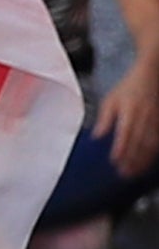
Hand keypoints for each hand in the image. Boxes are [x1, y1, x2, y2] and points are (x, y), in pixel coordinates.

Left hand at [106, 61, 158, 180]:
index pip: (125, 133)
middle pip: (138, 142)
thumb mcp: (111, 99)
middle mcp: (145, 117)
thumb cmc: (129, 87)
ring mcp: (156, 120)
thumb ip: (105, 118)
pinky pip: (158, 141)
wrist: (152, 74)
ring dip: (142, 160)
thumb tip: (97, 136)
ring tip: (134, 172)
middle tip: (123, 173)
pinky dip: (152, 154)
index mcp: (130, 111)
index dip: (120, 147)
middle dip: (131, 159)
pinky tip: (146, 163)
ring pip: (150, 145)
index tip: (114, 161)